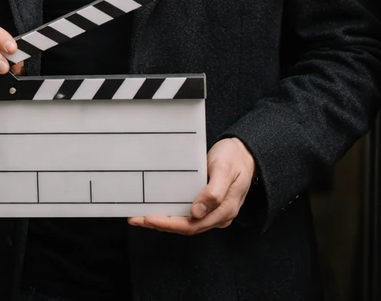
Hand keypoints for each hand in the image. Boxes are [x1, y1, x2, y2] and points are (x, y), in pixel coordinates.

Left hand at [128, 137, 254, 234]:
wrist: (245, 153)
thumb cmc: (234, 159)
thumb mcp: (224, 170)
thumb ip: (213, 192)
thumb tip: (196, 212)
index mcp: (224, 210)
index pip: (192, 225)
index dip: (169, 223)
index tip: (149, 218)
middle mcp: (217, 216)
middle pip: (185, 227)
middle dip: (159, 224)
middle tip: (136, 219)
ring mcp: (212, 212)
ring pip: (185, 222)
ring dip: (162, 221)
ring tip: (140, 217)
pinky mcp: (207, 205)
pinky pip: (187, 214)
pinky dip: (170, 213)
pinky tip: (156, 209)